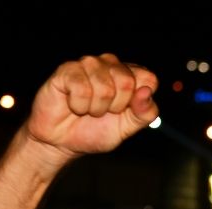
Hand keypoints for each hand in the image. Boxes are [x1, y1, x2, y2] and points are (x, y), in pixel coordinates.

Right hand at [27, 54, 158, 163]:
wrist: (62, 142)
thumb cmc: (95, 131)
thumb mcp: (127, 128)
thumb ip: (144, 113)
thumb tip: (147, 92)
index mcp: (130, 76)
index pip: (149, 79)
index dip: (137, 101)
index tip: (123, 112)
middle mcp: (110, 64)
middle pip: (127, 82)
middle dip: (115, 107)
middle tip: (102, 112)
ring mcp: (88, 64)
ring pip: (104, 88)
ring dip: (95, 108)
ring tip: (87, 109)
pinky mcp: (67, 69)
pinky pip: (82, 90)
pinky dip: (78, 106)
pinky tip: (73, 104)